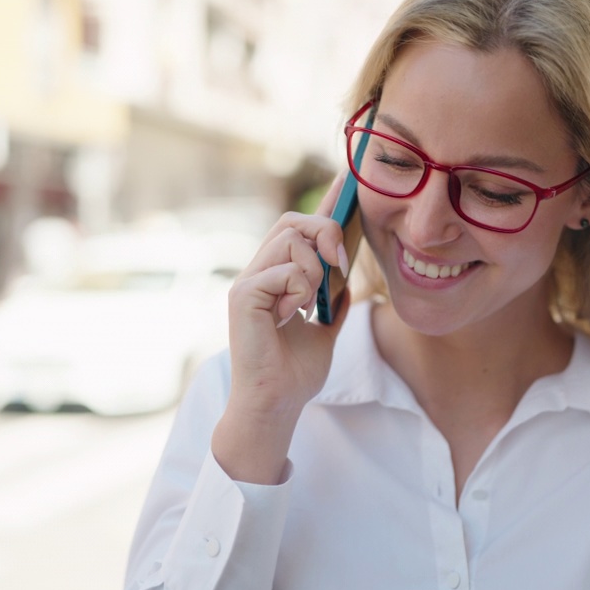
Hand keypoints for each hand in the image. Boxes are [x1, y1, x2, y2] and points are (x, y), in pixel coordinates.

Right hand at [213, 173, 351, 482]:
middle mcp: (257, 273)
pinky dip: (299, 289)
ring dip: (313, 269)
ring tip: (309, 302)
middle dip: (324, 232)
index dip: (322, 206)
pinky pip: (283, 269)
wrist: (278, 404)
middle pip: (291, 222)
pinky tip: (293, 314)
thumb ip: (333, 305)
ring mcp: (247, 282)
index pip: (296, 230)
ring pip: (289, 239)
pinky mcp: (243, 295)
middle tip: (340, 265)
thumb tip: (346, 282)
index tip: (346, 184)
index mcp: (275, 278)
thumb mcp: (326, 332)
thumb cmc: (295, 374)